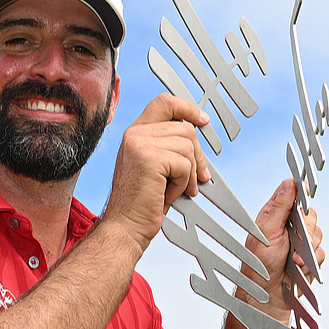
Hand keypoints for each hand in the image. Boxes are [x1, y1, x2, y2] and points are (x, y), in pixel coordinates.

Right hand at [103, 94, 212, 246]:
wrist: (125, 226)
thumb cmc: (140, 203)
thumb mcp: (154, 167)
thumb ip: (168, 147)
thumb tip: (196, 142)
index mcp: (135, 133)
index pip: (165, 103)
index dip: (187, 108)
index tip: (202, 120)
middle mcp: (135, 134)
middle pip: (185, 129)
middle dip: (197, 156)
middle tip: (196, 178)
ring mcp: (140, 144)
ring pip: (188, 147)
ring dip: (188, 173)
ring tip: (174, 189)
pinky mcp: (150, 158)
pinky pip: (184, 165)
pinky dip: (182, 184)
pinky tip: (167, 194)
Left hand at [238, 178, 324, 322]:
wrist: (267, 294)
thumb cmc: (259, 264)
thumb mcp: (266, 231)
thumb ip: (279, 207)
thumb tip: (289, 183)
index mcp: (275, 215)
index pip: (292, 195)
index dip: (300, 192)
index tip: (305, 191)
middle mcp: (289, 226)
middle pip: (310, 215)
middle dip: (306, 228)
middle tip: (295, 239)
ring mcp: (301, 242)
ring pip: (318, 233)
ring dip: (308, 248)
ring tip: (293, 259)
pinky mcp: (310, 257)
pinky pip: (321, 252)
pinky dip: (311, 261)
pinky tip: (298, 267)